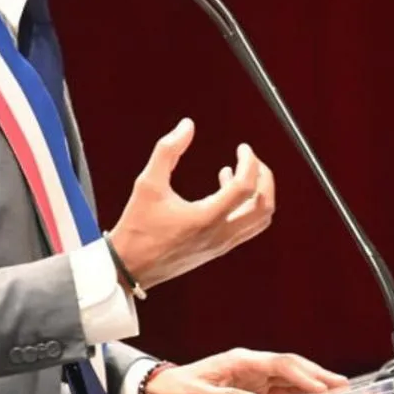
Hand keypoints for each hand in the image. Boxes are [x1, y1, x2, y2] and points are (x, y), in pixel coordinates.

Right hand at [109, 118, 274, 289]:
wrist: (129, 268)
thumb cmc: (137, 227)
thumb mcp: (147, 184)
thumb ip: (167, 151)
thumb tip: (187, 126)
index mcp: (206, 218)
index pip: (246, 187)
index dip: (250, 162)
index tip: (242, 148)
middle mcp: (220, 234)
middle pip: (264, 206)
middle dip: (264, 178)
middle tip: (251, 159)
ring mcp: (222, 245)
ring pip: (260, 220)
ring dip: (259, 193)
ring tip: (240, 172)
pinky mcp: (218, 249)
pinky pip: (247, 227)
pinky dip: (248, 206)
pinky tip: (225, 189)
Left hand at [146, 349, 348, 393]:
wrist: (162, 388)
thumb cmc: (178, 390)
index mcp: (241, 360)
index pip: (280, 365)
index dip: (303, 376)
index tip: (322, 388)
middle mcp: (252, 365)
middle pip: (291, 367)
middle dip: (318, 375)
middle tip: (344, 385)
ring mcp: (254, 376)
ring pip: (291, 377)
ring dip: (314, 383)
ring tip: (339, 390)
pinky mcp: (254, 388)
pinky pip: (282, 390)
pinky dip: (301, 393)